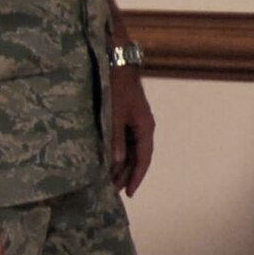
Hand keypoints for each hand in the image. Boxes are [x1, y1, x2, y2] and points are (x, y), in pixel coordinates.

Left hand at [109, 63, 155, 195]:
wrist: (116, 62)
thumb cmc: (117, 87)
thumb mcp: (115, 114)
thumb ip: (116, 139)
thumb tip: (118, 163)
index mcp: (145, 127)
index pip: (143, 158)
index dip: (136, 176)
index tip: (129, 193)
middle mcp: (143, 126)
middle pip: (137, 156)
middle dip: (126, 174)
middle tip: (113, 190)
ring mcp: (135, 121)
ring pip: (131, 149)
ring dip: (121, 164)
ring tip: (109, 179)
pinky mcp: (126, 116)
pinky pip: (125, 140)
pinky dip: (118, 152)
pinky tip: (108, 159)